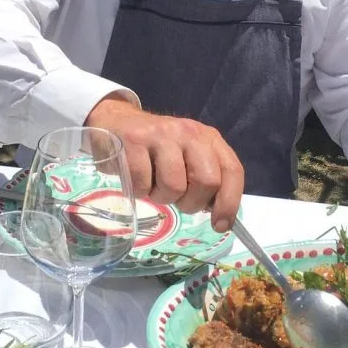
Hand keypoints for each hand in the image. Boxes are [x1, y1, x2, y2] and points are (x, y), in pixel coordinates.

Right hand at [84, 96, 243, 231]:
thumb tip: (218, 215)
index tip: (220, 225)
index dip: (229, 202)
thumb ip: (205, 179)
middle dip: (192, 203)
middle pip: (206, 181)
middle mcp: (189, 132)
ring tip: (153, 186)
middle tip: (177, 200)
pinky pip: (143, 184)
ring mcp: (161, 135)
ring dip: (162, 198)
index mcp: (208, 137)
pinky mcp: (134, 141)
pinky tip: (136, 178)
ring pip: (174, 186)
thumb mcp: (187, 157)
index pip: (232, 170)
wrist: (115, 122)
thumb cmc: (156, 150)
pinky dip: (139, 191)